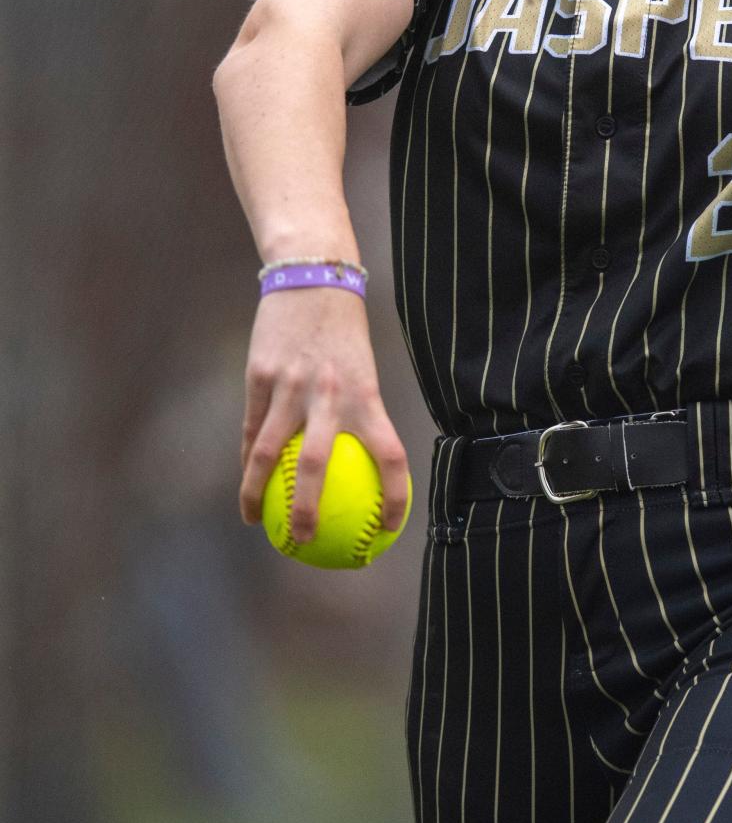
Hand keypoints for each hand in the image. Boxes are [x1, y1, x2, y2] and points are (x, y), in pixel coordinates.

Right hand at [239, 287, 409, 541]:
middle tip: (305, 543)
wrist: (313, 279)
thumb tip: (361, 470)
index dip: (394, 496)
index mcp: (366, 395)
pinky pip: (251, 430)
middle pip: (315, 466)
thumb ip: (358, 415)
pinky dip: (247, 463)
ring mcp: (290, 386)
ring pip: (266, 453)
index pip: (390, 455)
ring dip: (258, 494)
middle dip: (308, 512)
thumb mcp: (362, 371)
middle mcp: (330, 394)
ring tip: (258, 523)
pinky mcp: (260, 377)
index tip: (389, 530)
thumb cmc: (343, 334)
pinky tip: (246, 485)